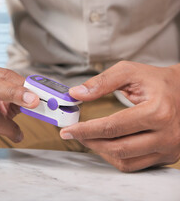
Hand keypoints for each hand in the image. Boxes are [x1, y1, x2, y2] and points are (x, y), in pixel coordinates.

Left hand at [60, 61, 179, 171]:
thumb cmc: (156, 81)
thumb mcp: (129, 72)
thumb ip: (101, 82)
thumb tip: (76, 94)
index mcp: (158, 111)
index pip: (113, 127)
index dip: (86, 130)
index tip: (68, 130)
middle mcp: (167, 134)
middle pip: (118, 147)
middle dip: (90, 142)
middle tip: (74, 134)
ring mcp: (169, 148)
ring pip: (125, 161)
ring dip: (100, 151)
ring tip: (87, 138)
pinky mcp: (167, 156)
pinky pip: (134, 165)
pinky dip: (115, 157)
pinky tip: (104, 144)